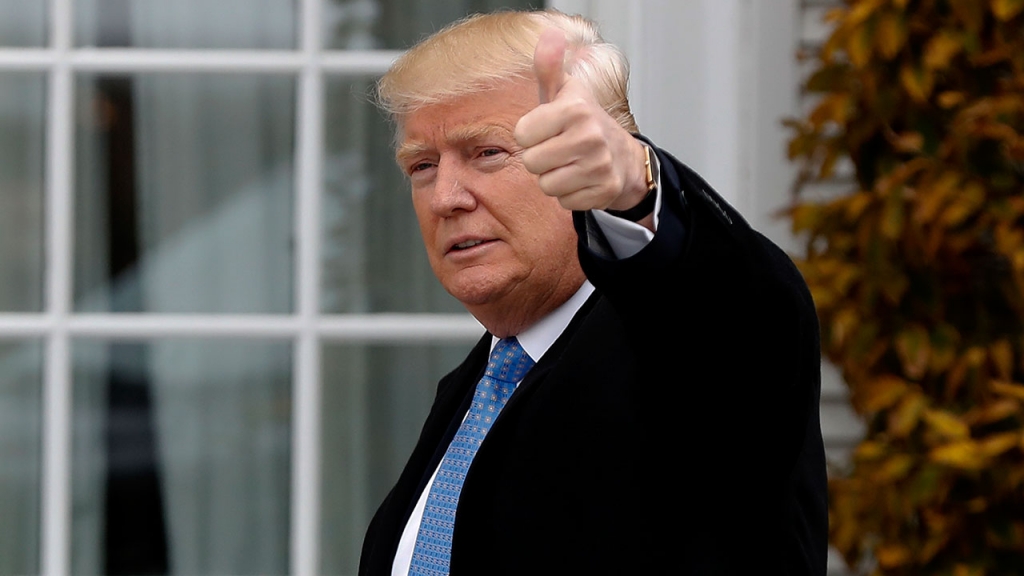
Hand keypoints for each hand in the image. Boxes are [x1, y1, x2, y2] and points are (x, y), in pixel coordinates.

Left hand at [514, 28, 648, 212]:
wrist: (623, 155)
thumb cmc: (582, 122)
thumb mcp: (564, 92)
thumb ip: (549, 67)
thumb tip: (549, 35)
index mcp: (574, 109)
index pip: (521, 134)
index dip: (530, 134)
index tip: (547, 129)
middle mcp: (589, 136)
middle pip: (531, 163)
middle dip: (540, 159)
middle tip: (559, 149)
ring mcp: (599, 165)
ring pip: (546, 185)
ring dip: (553, 178)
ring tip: (569, 164)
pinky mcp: (603, 191)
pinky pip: (564, 201)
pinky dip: (570, 194)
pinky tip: (581, 179)